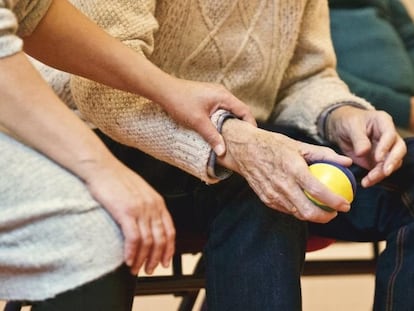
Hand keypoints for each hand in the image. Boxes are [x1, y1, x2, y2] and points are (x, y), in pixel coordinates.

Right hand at [82, 157, 175, 274]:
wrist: (101, 167)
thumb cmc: (116, 179)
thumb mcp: (139, 192)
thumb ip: (147, 207)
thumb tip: (147, 225)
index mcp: (157, 202)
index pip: (170, 231)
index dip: (169, 249)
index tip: (165, 261)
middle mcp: (152, 206)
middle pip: (160, 239)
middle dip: (155, 258)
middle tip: (149, 269)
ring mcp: (140, 209)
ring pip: (148, 241)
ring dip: (142, 259)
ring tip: (135, 269)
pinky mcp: (125, 211)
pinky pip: (133, 238)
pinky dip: (132, 252)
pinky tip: (128, 260)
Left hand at [160, 78, 256, 155]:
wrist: (163, 90)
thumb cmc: (180, 102)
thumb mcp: (198, 122)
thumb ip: (212, 136)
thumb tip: (222, 152)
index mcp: (224, 96)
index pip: (244, 111)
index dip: (250, 125)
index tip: (251, 139)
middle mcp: (221, 93)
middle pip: (238, 111)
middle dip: (241, 126)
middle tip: (242, 141)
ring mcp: (214, 94)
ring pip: (228, 111)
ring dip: (230, 123)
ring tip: (231, 138)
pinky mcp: (207, 97)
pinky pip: (220, 109)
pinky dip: (222, 119)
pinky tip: (217, 130)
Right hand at [218, 120, 352, 222]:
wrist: (244, 150)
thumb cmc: (273, 145)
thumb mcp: (299, 145)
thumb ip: (324, 154)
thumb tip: (347, 162)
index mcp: (293, 169)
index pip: (318, 191)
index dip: (335, 201)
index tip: (346, 204)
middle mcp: (282, 184)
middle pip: (308, 211)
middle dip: (326, 217)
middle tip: (335, 212)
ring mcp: (273, 194)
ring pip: (297, 214)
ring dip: (313, 216)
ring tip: (323, 210)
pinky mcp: (266, 199)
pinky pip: (286, 209)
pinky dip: (298, 210)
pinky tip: (305, 204)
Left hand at [326, 106, 406, 186]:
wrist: (341, 128)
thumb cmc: (348, 122)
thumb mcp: (350, 126)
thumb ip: (358, 139)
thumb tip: (363, 152)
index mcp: (383, 122)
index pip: (390, 135)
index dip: (386, 147)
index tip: (377, 158)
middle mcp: (388, 136)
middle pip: (399, 149)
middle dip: (392, 162)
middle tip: (385, 172)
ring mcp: (385, 149)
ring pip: (392, 163)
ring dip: (382, 173)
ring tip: (369, 179)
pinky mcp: (379, 160)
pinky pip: (381, 170)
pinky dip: (375, 178)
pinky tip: (367, 182)